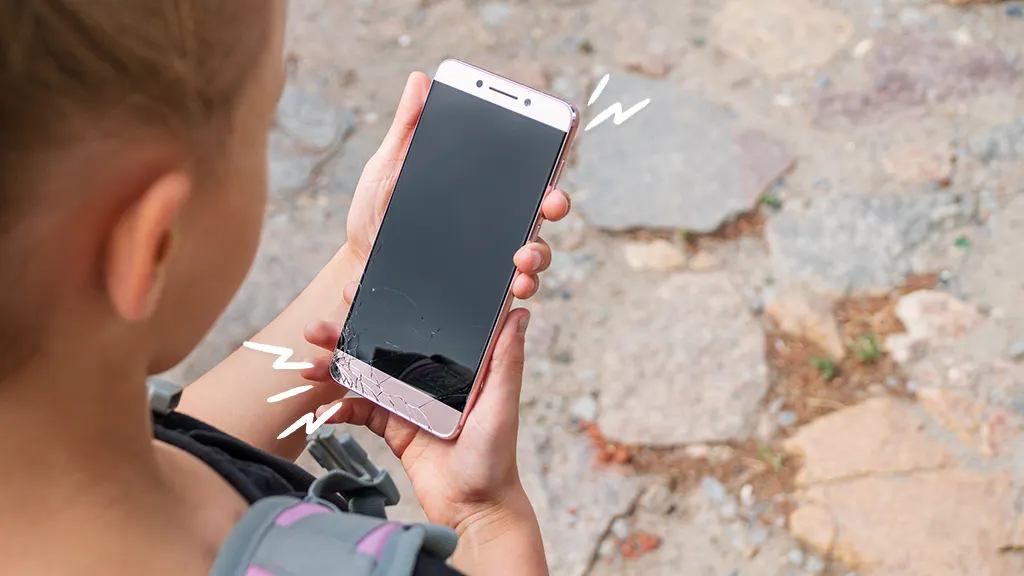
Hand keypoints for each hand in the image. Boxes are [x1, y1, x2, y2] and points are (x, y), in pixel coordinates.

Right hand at [300, 307, 533, 533]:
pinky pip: (360, 411)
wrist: (474, 509)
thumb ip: (506, 360)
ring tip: (307, 364)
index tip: (359, 291)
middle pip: (382, 347)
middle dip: (347, 335)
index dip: (387, 308)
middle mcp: (428, 378)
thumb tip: (521, 311)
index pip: (418, 327)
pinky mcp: (393, 429)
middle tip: (317, 327)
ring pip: (363, 375)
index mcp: (454, 365)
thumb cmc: (496, 459)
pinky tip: (323, 410)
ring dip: (333, 368)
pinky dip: (338, 409)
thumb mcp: (502, 404)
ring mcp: (407, 402)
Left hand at [343, 71, 571, 298]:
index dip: (548, 156)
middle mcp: (495, 220)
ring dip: (539, 254)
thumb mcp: (388, 165)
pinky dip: (522, 288)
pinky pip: (514, 289)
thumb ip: (408, 127)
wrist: (360, 262)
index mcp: (480, 186)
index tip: (554, 148)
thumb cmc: (376, 212)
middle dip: (555, 204)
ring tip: (522, 258)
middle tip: (550, 203)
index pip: (524, 169)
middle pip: (541, 211)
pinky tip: (514, 286)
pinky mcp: (484, 288)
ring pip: (535, 254)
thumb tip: (420, 80)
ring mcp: (493, 256)